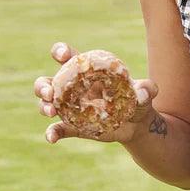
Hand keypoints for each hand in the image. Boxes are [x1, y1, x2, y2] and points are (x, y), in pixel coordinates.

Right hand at [34, 41, 159, 144]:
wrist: (139, 125)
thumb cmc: (138, 100)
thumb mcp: (145, 93)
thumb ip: (146, 88)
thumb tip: (144, 92)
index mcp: (87, 72)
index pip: (69, 58)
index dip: (60, 52)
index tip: (62, 55)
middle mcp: (74, 88)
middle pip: (49, 82)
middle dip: (43, 85)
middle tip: (48, 92)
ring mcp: (72, 108)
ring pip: (49, 103)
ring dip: (43, 106)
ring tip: (50, 111)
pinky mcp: (75, 127)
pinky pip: (59, 129)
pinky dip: (52, 133)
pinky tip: (51, 138)